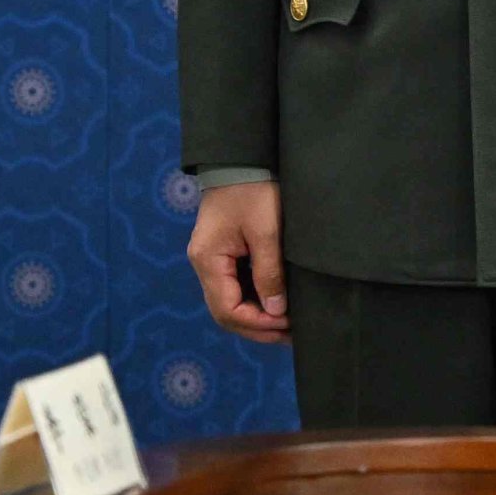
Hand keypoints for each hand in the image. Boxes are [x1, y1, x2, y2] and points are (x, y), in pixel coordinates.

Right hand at [186, 178, 289, 343]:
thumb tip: (275, 311)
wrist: (242, 159)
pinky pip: (235, 286)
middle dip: (257, 327)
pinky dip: (255, 300)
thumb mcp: (267, 231)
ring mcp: (212, 259)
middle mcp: (204, 264)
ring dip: (257, 316)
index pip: (227, 309)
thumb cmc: (254, 190)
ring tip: (288, 325)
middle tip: (291, 335)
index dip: (257, 323)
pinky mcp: (224, 252)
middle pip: (225, 311)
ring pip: (230, 301)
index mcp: (208, 260)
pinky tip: (277, 304)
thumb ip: (269, 272)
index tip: (286, 326)